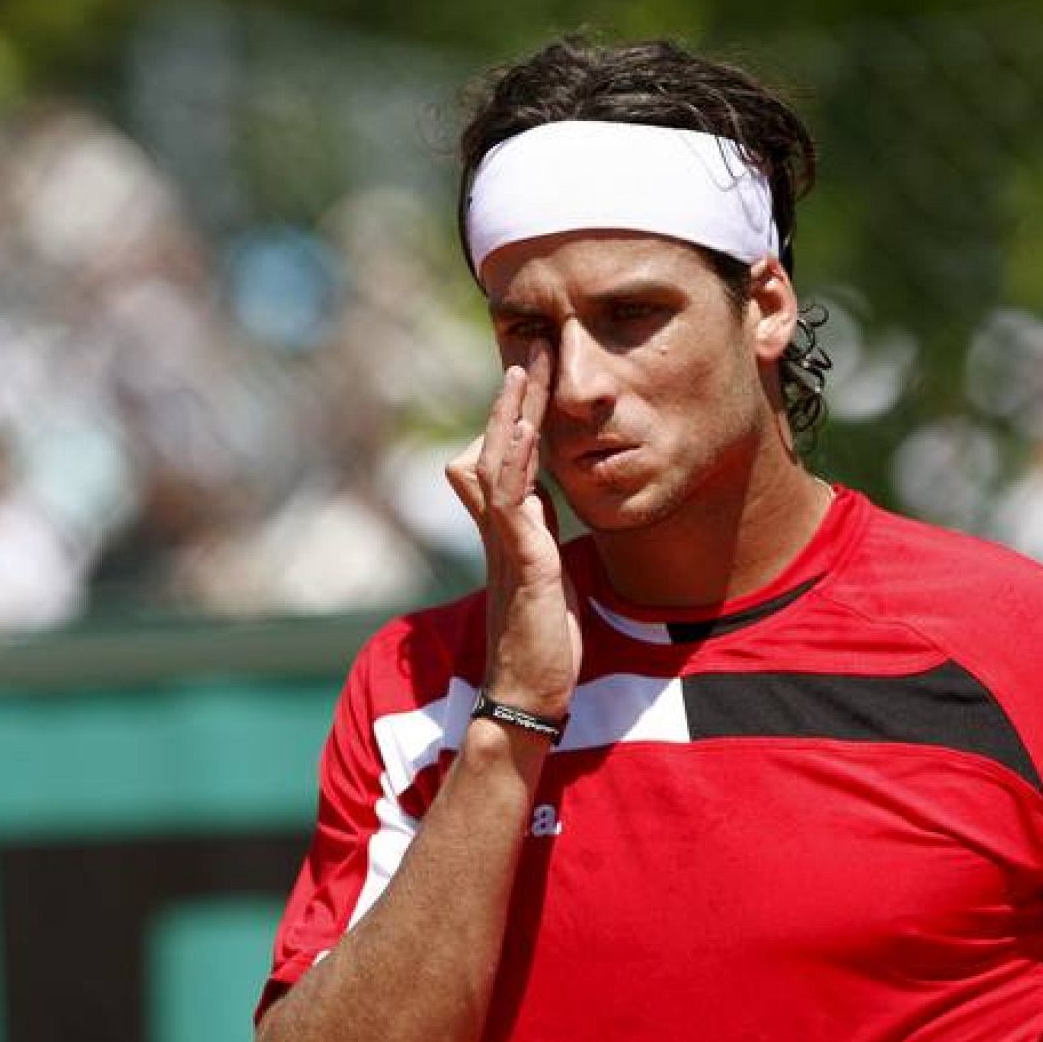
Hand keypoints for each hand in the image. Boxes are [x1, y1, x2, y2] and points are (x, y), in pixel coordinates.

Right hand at [445, 340, 581, 722]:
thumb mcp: (549, 576)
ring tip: (524, 370)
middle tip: (532, 348)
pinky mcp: (522, 563)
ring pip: (494, 464)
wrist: (530, 693)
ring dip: (510, 416)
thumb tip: (543, 503)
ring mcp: (506, 544)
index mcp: (513, 529)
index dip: (521, 415)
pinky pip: (508, 502)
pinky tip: (524, 431)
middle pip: (493, 447)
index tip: (539, 371)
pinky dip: (513, 463)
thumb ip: (540, 536)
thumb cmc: (545, 641)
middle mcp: (501, 529)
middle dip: (514, 399)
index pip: (509, 457)